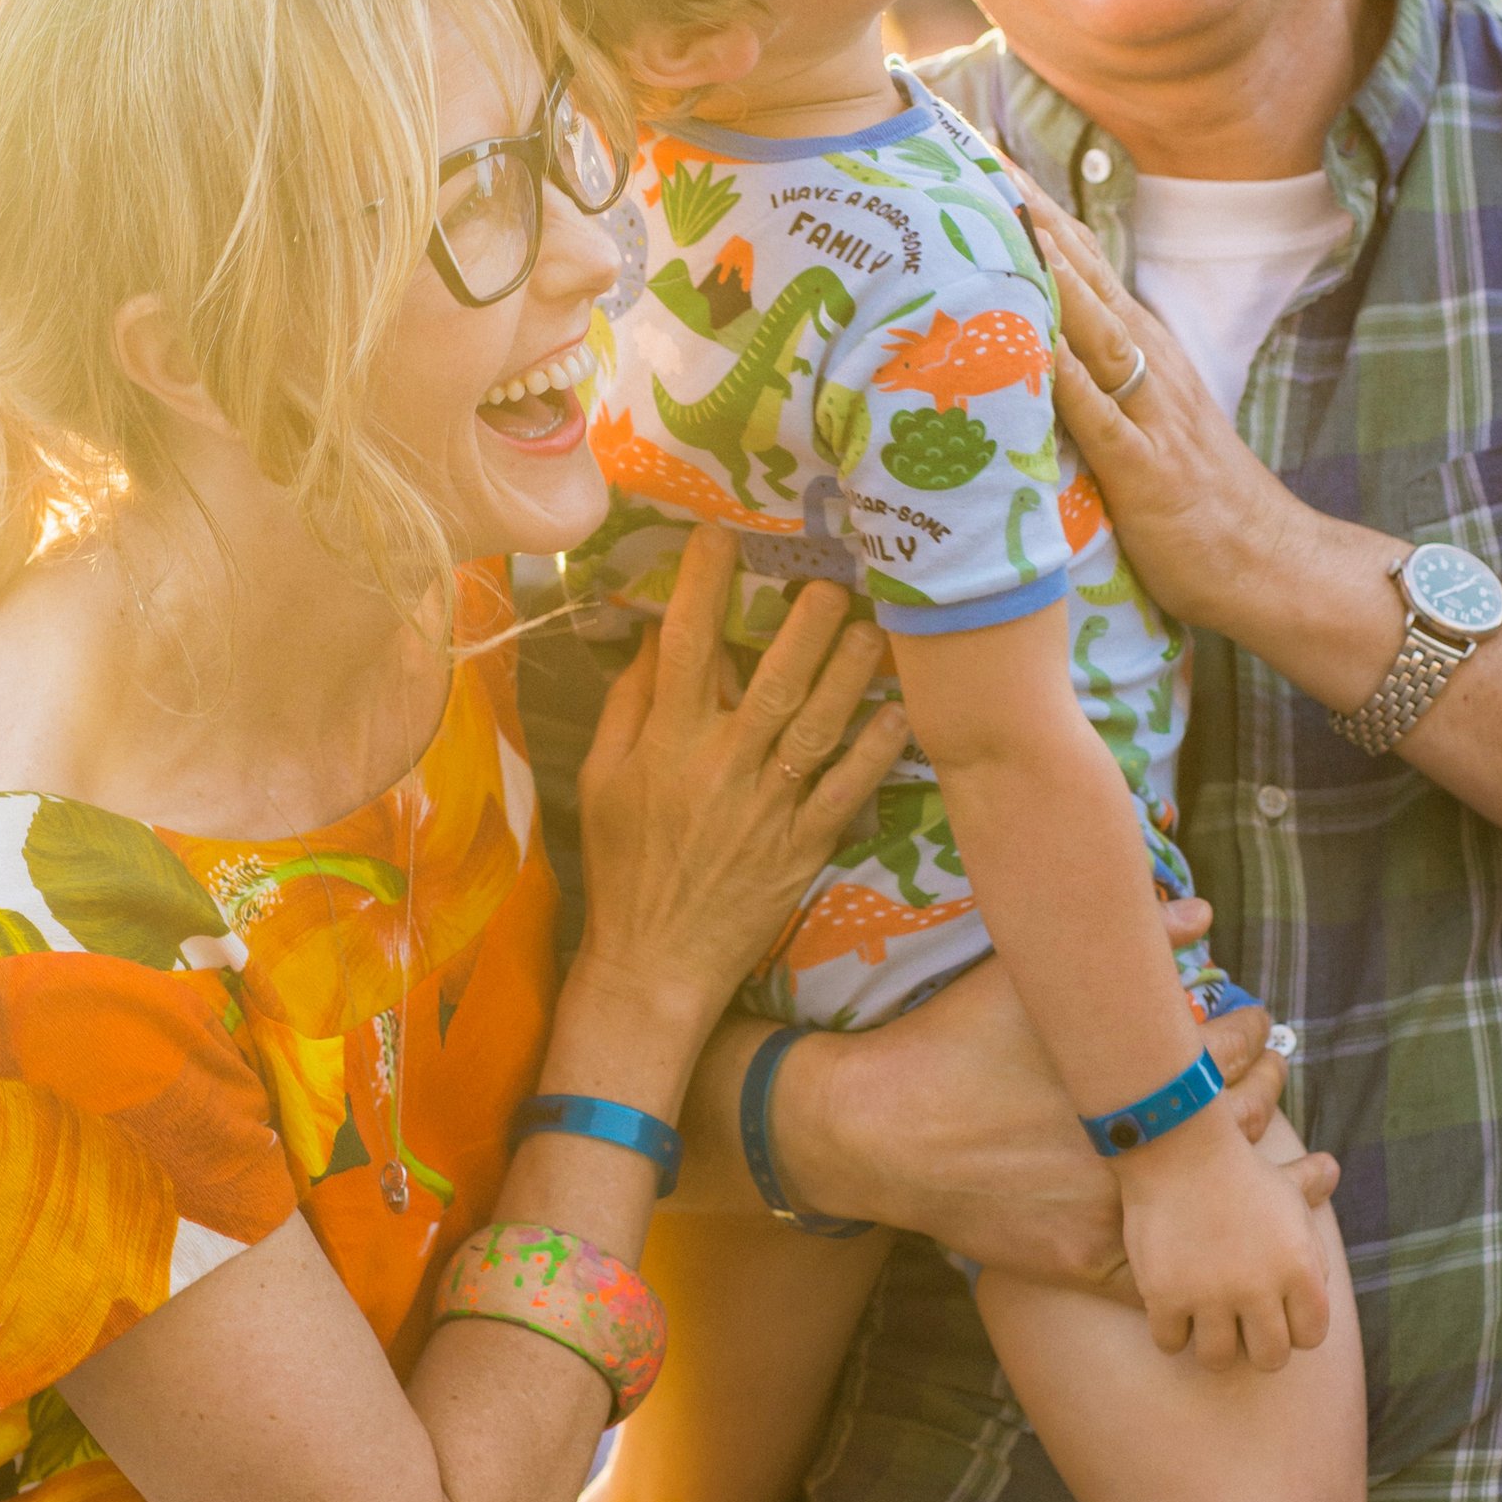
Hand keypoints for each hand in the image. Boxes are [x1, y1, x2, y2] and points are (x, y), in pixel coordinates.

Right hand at [574, 528, 909, 1042]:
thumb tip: (655, 636)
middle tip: (834, 579)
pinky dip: (874, 752)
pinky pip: (845, 791)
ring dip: (850, 674)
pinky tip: (899, 714)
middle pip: (772, 682)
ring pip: (818, 727)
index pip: (685, 650)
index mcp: (666, 746)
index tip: (718, 538)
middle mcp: (720, 769)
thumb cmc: (623, 866)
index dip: (701, 588)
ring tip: (878, 629)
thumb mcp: (602, 779)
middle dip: (805, 626)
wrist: (655, 963)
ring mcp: (766, 809)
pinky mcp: (801, 848)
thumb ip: (628, 705)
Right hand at [751, 942, 1333, 1287]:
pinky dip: (1191, 1249)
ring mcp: (1110, 1210)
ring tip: (1246, 1136)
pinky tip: (1207, 1226)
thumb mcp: (1025, 977)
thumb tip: (1196, 910)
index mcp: (1128, 1072)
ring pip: (1211, 1197)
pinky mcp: (1081, 1259)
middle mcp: (1132, 1145)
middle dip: (1262, 1088)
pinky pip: (1160, 1268)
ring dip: (1244, 1167)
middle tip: (1266, 1069)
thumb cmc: (949, 1041)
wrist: (875, 1129)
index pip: (1229, 1048)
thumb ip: (1121, 944)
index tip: (1253, 1021)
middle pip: (1236, 1119)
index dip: (1252, 1030)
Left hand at [1020, 177, 1306, 640]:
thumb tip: (1031, 340)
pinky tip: (1040, 344)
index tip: (980, 154)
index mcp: (1141, 347)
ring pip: (1095, 328)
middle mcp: (1148, 364)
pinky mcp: (1146, 470)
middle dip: (1028, 213)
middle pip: (1083, 272)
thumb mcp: (1138, 418)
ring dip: (1049, 272)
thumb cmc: (1191, 498)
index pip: (1080, 261)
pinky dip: (1071, 379)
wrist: (1265, 561)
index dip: (1032, 207)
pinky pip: (1104, 417)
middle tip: (972, 153)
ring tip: (1002, 218)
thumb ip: (1093, 376)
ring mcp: (1151, 412)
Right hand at [1118, 1101, 1332, 1370]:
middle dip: (1255, 1345)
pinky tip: (1168, 1309)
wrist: (1177, 1149)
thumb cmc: (1236, 1168)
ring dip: (1211, 1345)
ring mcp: (1211, 1296)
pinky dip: (1168, 1331)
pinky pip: (1169, 1343)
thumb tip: (1333, 1173)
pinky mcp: (1166, 1296)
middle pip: (1269, 1358)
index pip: (1311, 1336)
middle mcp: (1261, 1289)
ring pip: (1217, 1360)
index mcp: (1300, 1269)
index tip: (1274, 1314)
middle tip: (1237, 1325)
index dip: (1293, 1329)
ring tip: (1202, 1324)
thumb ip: (1312, 1193)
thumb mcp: (1284, 1181)